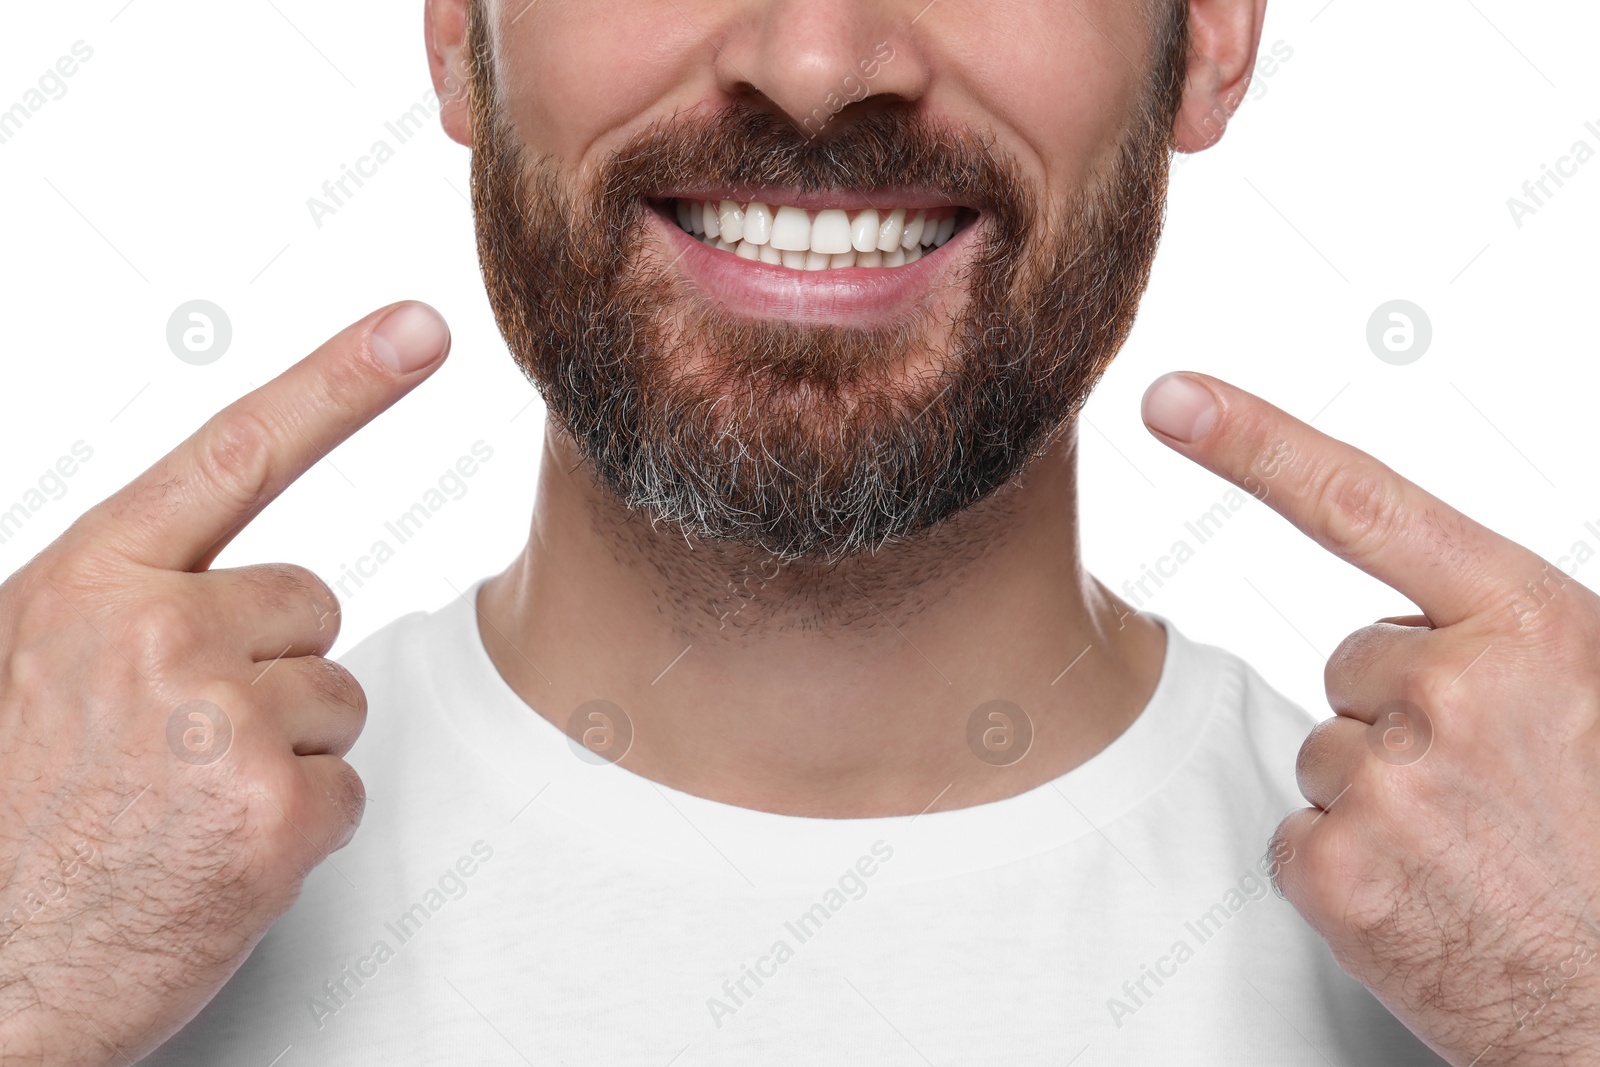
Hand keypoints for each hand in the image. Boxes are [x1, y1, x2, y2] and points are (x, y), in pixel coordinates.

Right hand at [0, 302, 448, 1064]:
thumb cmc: (11, 824)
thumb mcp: (35, 669)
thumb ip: (134, 604)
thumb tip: (241, 590)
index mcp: (88, 582)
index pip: (237, 452)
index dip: (341, 380)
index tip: (420, 327)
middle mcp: (158, 631)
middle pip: (312, 603)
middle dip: (272, 666)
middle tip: (179, 744)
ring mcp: (220, 720)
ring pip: (336, 697)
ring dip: (283, 751)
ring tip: (180, 806)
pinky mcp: (273, 810)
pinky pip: (346, 785)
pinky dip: (297, 826)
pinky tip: (213, 859)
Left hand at [1143, 371, 1599, 1065]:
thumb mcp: (1595, 697)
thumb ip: (1507, 640)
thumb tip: (1426, 624)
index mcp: (1532, 625)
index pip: (1365, 504)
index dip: (1255, 441)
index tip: (1169, 397)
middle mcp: (1451, 688)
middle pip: (1352, 661)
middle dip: (1402, 712)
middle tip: (1493, 789)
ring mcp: (1385, 781)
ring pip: (1326, 750)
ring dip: (1382, 793)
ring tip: (1476, 851)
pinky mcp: (1334, 867)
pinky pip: (1300, 831)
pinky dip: (1349, 864)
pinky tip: (1429, 897)